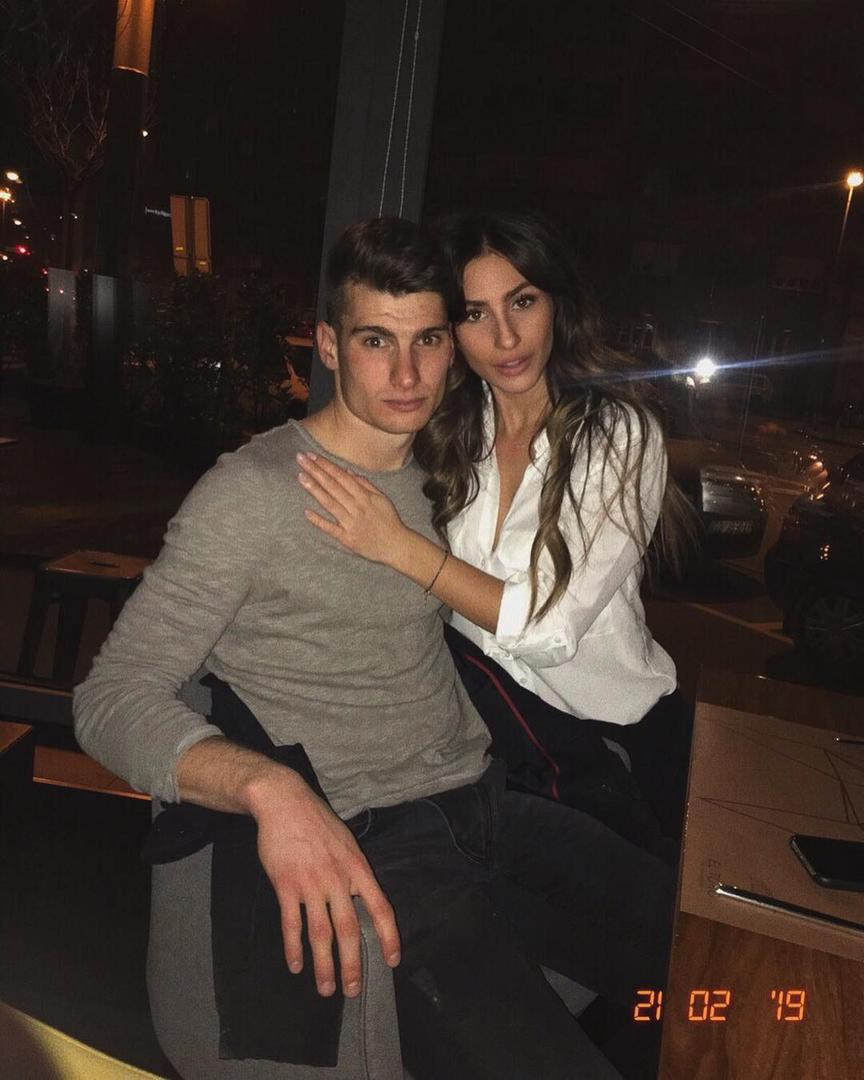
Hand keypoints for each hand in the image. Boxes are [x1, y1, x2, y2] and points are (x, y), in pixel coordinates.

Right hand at [248, 769, 400, 997]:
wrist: (284, 801)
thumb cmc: (317, 822)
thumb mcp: (346, 842)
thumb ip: (354, 872)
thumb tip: (362, 901)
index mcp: (357, 866)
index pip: (380, 906)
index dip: (388, 936)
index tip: (392, 960)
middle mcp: (337, 878)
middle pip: (348, 928)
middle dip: (352, 964)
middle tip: (352, 990)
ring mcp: (310, 883)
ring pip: (320, 933)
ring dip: (324, 965)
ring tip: (326, 989)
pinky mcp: (285, 885)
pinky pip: (291, 923)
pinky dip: (293, 948)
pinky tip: (296, 966)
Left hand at [297, 451, 407, 565]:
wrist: (396, 546)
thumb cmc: (389, 520)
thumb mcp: (381, 498)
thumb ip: (365, 484)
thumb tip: (347, 471)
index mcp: (365, 496)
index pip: (342, 476)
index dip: (326, 465)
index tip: (312, 456)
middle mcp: (357, 507)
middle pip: (333, 486)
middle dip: (316, 471)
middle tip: (300, 459)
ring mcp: (351, 523)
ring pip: (330, 503)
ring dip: (314, 490)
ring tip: (301, 477)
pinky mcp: (347, 538)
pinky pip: (331, 528)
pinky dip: (319, 521)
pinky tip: (306, 512)